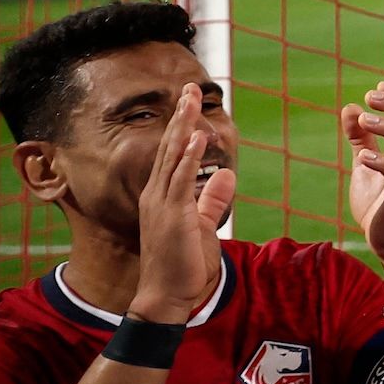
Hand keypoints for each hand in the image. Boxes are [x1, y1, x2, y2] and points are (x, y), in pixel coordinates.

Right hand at [130, 84, 232, 322]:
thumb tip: (226, 174)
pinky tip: (197, 137)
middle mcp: (157, 195)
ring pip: (172, 157)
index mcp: (163, 196)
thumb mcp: (201, 225)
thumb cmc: (182, 264)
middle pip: (169, 147)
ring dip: (183, 127)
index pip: (172, 153)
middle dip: (180, 116)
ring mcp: (161, 204)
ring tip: (190, 100)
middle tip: (188, 87)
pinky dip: (188, 157)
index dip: (182, 126)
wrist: (165, 296)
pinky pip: (179, 180)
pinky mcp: (171, 215)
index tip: (190, 102)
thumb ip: (211, 199)